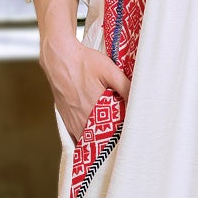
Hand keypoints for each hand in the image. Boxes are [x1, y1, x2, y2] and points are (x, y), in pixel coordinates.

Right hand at [33, 0, 128, 141]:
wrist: (58, 57)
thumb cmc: (84, 61)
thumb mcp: (109, 70)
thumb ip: (126, 86)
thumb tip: (139, 100)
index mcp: (94, 109)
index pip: (112, 132)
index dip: (121, 134)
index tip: (129, 133)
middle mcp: (81, 118)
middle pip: (98, 139)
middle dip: (110, 140)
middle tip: (121, 137)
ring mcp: (71, 120)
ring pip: (86, 139)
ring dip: (97, 140)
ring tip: (108, 138)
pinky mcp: (64, 117)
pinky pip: (76, 135)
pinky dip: (85, 137)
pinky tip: (92, 134)